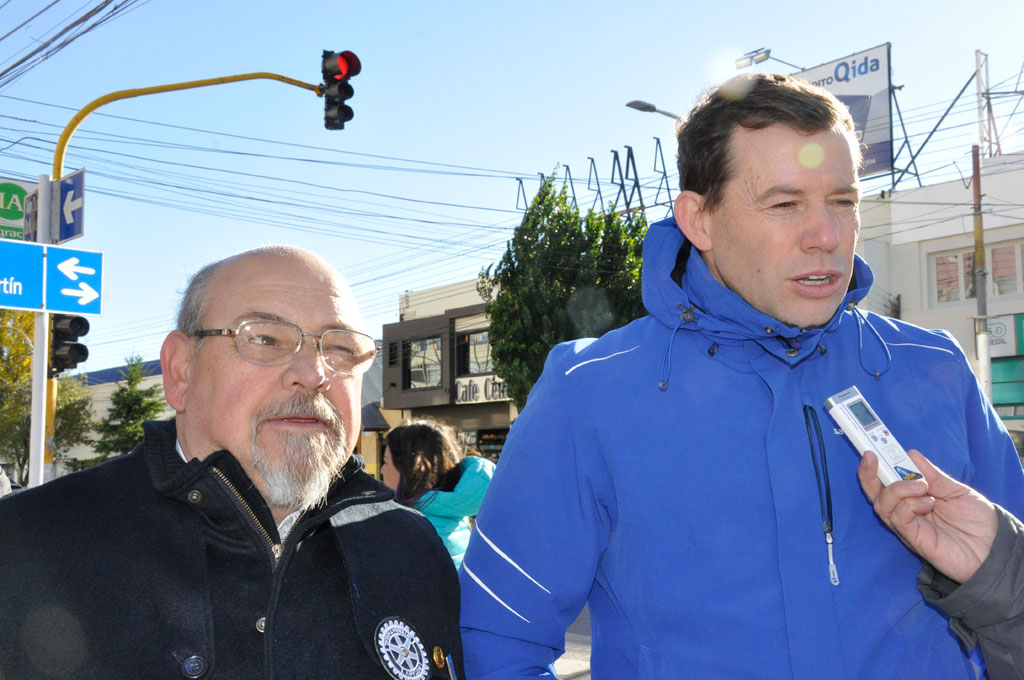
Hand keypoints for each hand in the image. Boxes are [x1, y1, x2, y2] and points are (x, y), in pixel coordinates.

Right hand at [858, 448, 998, 583]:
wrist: (994, 548)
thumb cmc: (978, 521)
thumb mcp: (956, 490)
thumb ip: (933, 475)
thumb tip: (911, 455)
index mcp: (915, 497)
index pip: (887, 480)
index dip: (878, 463)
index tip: (874, 445)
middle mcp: (906, 511)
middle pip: (875, 493)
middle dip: (868, 473)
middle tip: (871, 457)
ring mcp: (908, 526)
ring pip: (882, 504)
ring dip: (897, 488)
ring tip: (921, 485)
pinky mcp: (913, 539)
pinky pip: (898, 519)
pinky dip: (909, 505)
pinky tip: (928, 502)